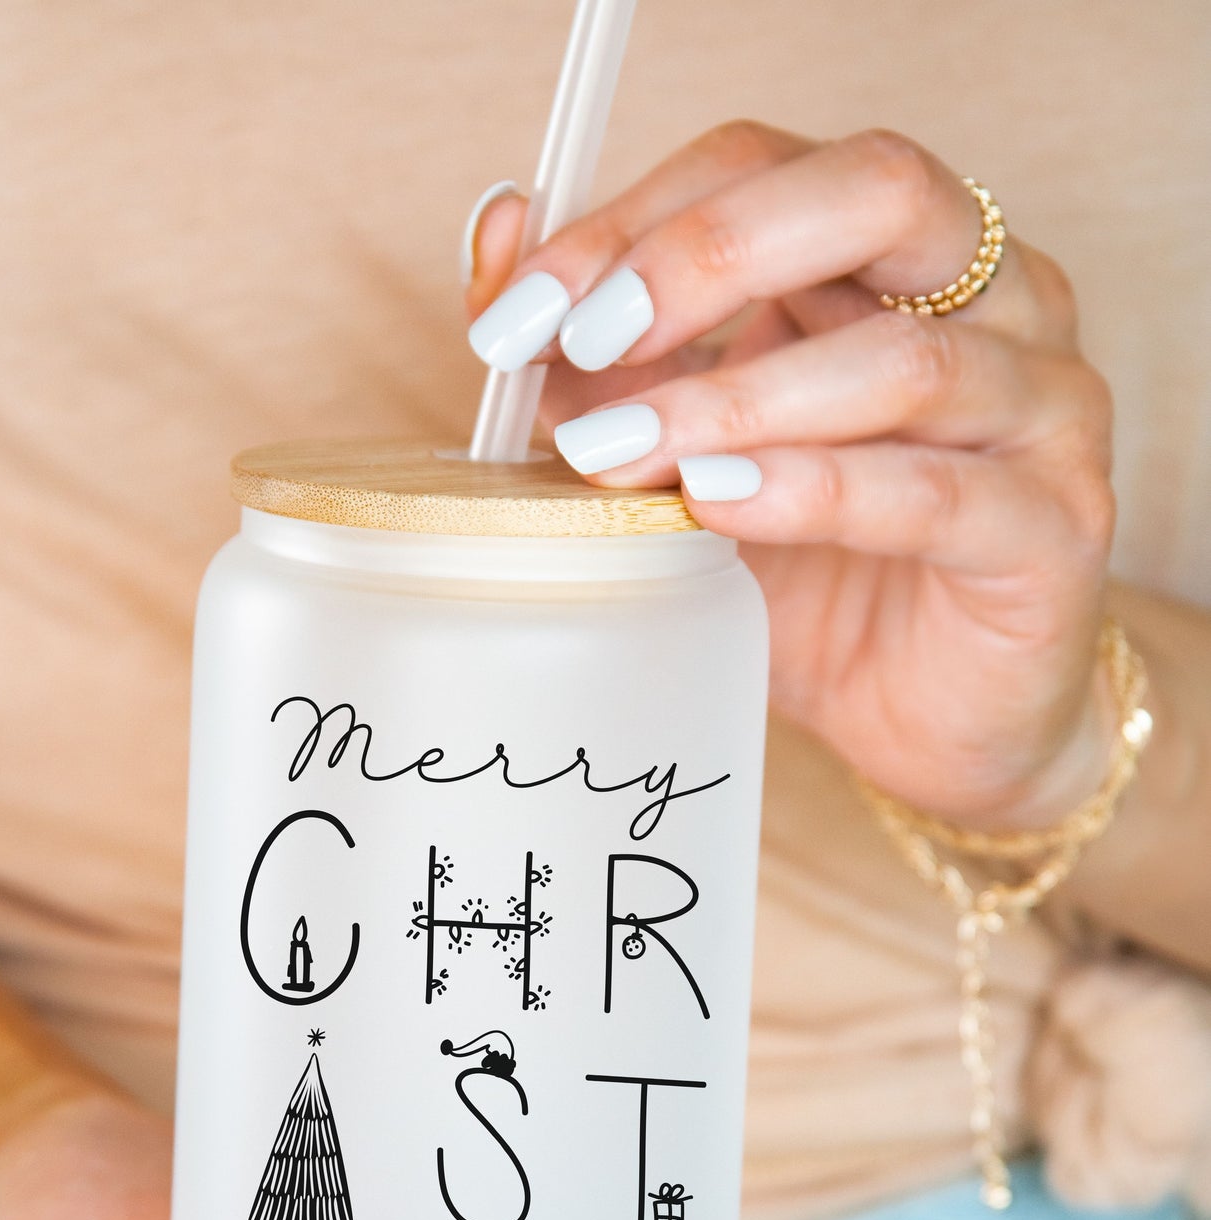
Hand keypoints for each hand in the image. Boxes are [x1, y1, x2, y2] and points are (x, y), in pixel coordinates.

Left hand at [466, 124, 1117, 828]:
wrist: (934, 721)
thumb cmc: (818, 577)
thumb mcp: (686, 460)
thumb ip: (610, 362)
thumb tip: (496, 247)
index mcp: (896, 255)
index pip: (768, 167)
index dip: (639, 218)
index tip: (524, 311)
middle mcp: (994, 300)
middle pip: (874, 194)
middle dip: (708, 256)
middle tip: (590, 340)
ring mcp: (1041, 409)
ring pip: (905, 355)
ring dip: (738, 399)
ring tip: (622, 450)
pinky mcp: (1054, 529)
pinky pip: (937, 491)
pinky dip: (815, 491)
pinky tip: (718, 504)